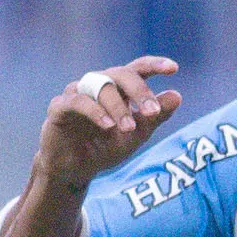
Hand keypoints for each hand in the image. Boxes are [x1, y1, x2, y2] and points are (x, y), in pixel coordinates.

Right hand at [32, 56, 184, 192]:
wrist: (74, 170)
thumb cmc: (104, 147)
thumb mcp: (136, 135)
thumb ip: (155, 117)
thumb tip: (177, 96)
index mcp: (119, 88)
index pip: (138, 69)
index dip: (154, 65)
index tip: (173, 69)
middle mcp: (98, 84)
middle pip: (121, 74)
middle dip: (139, 91)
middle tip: (153, 112)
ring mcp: (77, 93)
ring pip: (100, 87)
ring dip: (118, 107)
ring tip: (129, 128)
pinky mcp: (59, 107)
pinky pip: (78, 102)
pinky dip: (95, 112)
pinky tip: (108, 126)